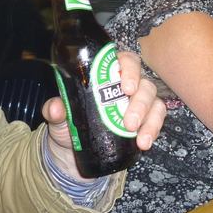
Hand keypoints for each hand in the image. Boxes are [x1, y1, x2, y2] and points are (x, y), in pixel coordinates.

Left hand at [44, 51, 165, 180]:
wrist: (73, 152)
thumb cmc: (69, 123)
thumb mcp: (59, 117)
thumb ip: (57, 110)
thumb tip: (54, 107)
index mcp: (109, 74)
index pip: (127, 61)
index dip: (130, 70)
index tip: (126, 87)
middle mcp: (129, 85)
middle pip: (145, 84)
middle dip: (140, 102)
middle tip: (129, 122)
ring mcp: (140, 102)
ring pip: (154, 101)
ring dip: (149, 118)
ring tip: (136, 135)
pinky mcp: (146, 119)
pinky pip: (157, 119)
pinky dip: (153, 129)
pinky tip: (144, 142)